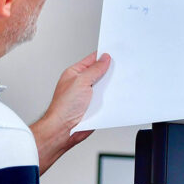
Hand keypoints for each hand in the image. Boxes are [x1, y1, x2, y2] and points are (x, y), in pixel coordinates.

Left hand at [31, 52, 110, 172]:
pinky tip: (114, 96)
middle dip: (109, 72)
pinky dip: (111, 98)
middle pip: (100, 73)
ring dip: (110, 86)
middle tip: (120, 69)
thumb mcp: (81, 82)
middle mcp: (81, 83)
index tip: (115, 54)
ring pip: (104, 86)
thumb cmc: (63, 107)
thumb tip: (104, 59)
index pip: (91, 60)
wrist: (63, 130)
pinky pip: (106, 99)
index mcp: (75, 73)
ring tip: (117, 83)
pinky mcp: (94, 106)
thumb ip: (94, 70)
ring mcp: (88, 95)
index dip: (103, 56)